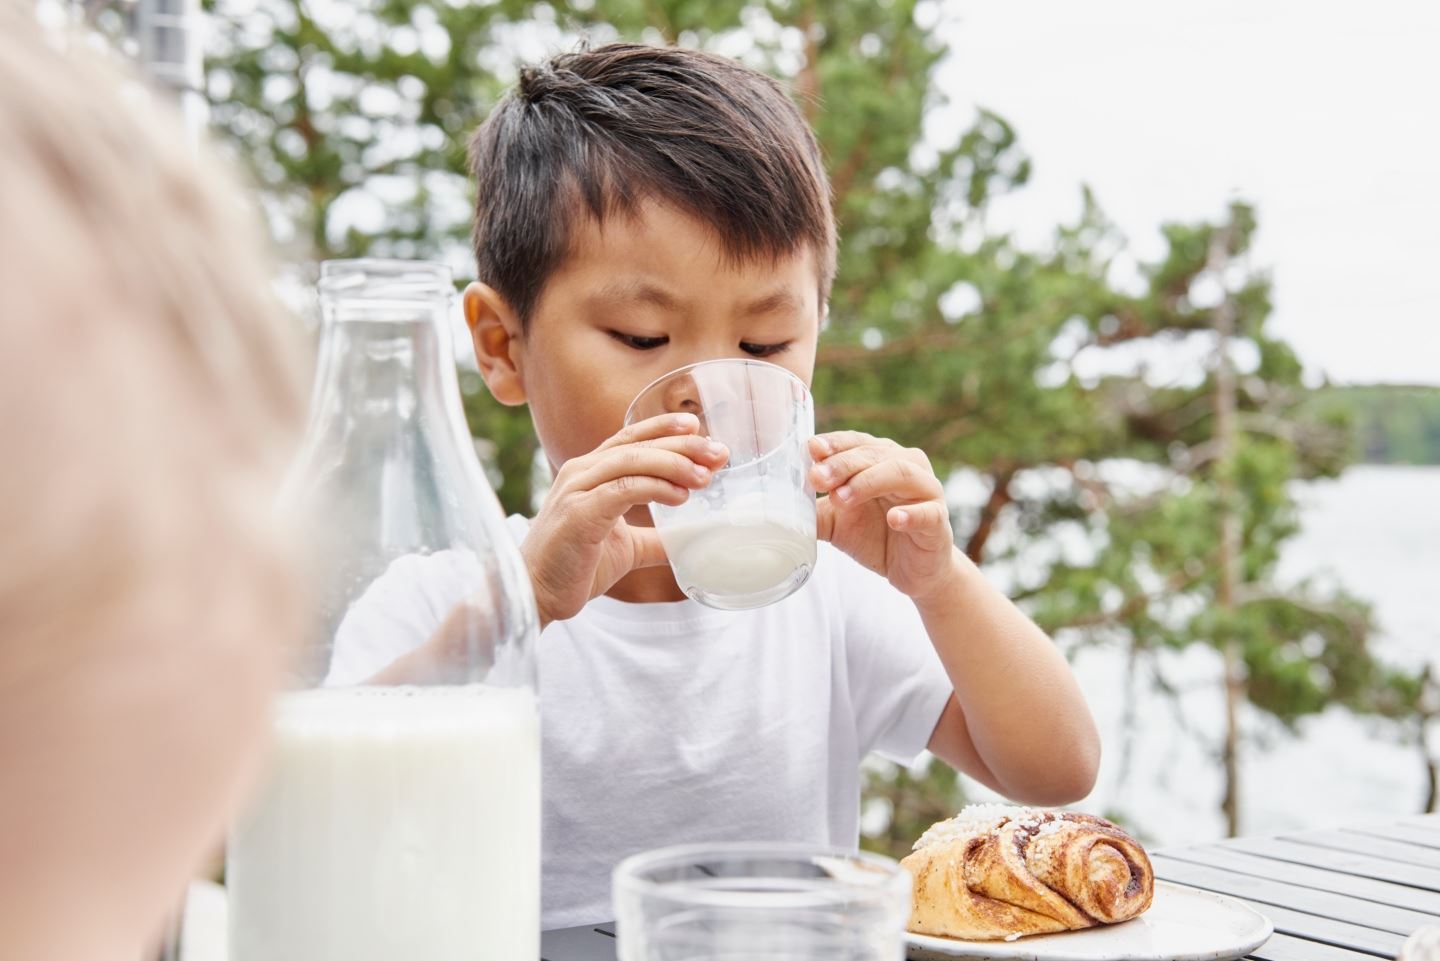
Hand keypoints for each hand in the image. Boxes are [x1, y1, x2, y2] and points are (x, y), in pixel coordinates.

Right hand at [522, 413, 727, 624]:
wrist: (535, 594)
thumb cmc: (573, 567)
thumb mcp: (624, 547)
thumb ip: (654, 538)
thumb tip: (689, 539)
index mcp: (589, 472)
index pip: (630, 438)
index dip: (664, 428)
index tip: (697, 427)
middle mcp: (581, 472)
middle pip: (638, 445)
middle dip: (682, 444)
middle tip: (718, 452)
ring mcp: (577, 489)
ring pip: (633, 461)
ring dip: (674, 464)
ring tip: (705, 476)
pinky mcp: (579, 512)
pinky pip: (624, 489)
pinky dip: (656, 487)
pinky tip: (681, 496)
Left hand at [808, 431, 959, 601]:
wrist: (914, 571)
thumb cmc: (876, 537)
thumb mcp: (837, 523)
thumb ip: (813, 512)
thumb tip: (777, 508)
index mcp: (881, 459)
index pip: (856, 442)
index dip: (834, 443)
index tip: (810, 449)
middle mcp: (907, 466)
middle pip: (874, 454)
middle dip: (842, 464)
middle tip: (817, 478)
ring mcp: (926, 491)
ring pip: (901, 473)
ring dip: (868, 482)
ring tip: (842, 498)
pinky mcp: (938, 521)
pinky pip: (928, 512)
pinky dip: (911, 513)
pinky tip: (894, 518)